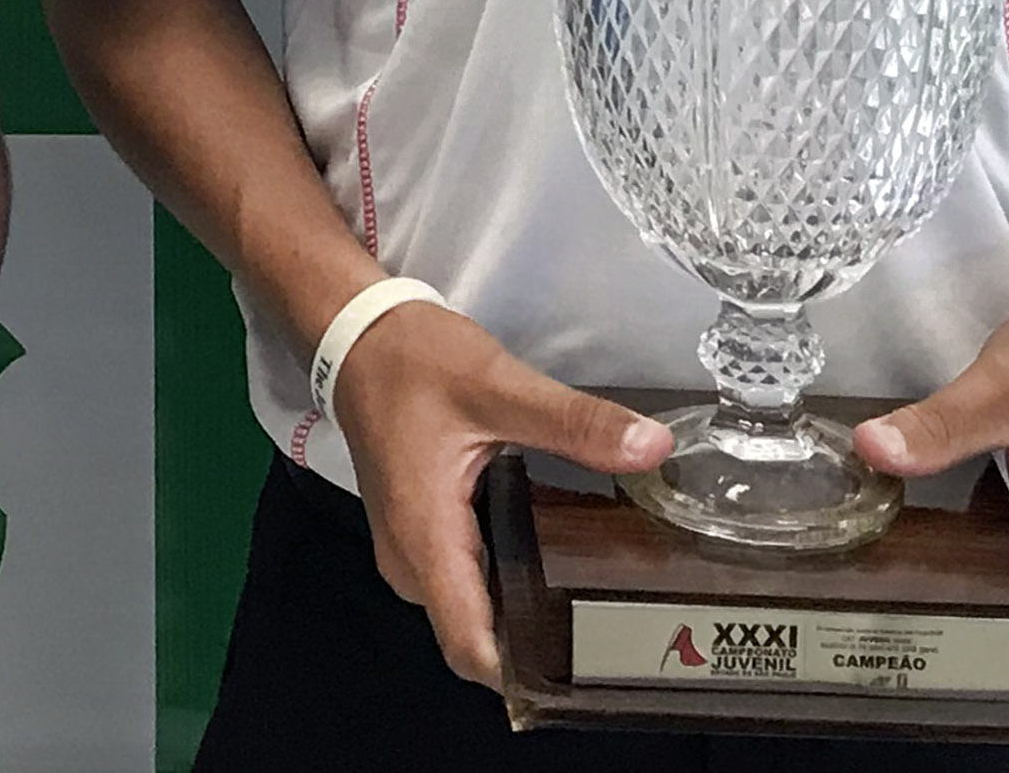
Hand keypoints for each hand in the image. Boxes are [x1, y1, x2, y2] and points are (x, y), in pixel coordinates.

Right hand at [327, 301, 676, 690]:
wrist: (356, 334)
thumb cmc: (414, 362)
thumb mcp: (500, 386)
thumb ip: (575, 423)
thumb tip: (652, 447)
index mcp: (426, 539)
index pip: (469, 647)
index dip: (523, 675)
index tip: (587, 673)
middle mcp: (410, 560)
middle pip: (472, 637)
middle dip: (535, 647)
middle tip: (614, 630)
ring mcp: (408, 549)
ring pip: (467, 611)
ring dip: (518, 616)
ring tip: (595, 600)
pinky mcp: (416, 532)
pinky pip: (461, 583)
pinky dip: (501, 584)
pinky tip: (552, 561)